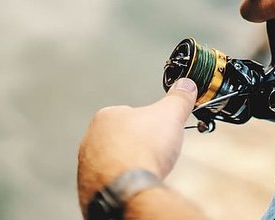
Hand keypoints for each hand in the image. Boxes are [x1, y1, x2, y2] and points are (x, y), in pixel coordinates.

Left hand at [77, 78, 197, 213]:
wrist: (128, 188)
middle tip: (154, 153)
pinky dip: (121, 185)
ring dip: (128, 166)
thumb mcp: (170, 115)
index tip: (159, 133)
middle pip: (120, 139)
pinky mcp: (89, 188)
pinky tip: (135, 186)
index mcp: (106, 117)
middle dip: (137, 146)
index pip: (129, 114)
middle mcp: (91, 140)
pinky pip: (109, 184)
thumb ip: (178, 98)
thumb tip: (186, 85)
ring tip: (145, 171)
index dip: (148, 124)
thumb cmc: (142, 150)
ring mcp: (87, 166)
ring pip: (113, 162)